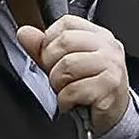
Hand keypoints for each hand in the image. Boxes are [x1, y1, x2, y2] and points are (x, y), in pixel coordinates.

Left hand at [17, 15, 130, 135]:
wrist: (114, 115)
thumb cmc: (90, 87)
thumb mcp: (64, 64)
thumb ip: (42, 48)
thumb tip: (24, 32)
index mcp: (98, 35)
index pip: (66, 23)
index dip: (50, 41)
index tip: (52, 58)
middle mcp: (108, 46)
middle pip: (64, 42)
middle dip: (51, 65)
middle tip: (58, 78)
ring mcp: (111, 65)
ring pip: (67, 66)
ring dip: (58, 84)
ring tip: (66, 90)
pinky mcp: (110, 86)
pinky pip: (74, 90)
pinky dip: (65, 100)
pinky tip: (72, 102)